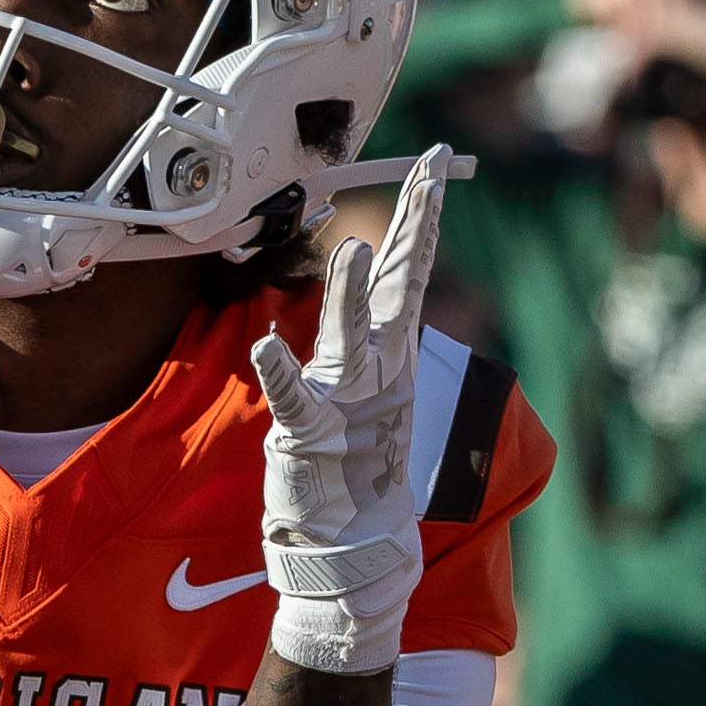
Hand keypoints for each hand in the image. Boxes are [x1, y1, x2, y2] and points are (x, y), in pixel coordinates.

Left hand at [249, 146, 443, 676]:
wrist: (353, 540)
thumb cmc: (350, 459)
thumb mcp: (358, 384)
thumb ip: (360, 332)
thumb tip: (364, 280)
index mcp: (390, 351)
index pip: (409, 270)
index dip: (421, 216)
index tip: (436, 165)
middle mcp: (379, 367)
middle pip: (400, 287)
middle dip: (413, 231)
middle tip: (427, 176)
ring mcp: (350, 400)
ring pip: (352, 336)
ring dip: (348, 296)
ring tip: (350, 249)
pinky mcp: (312, 434)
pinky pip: (297, 399)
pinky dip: (284, 374)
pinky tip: (269, 346)